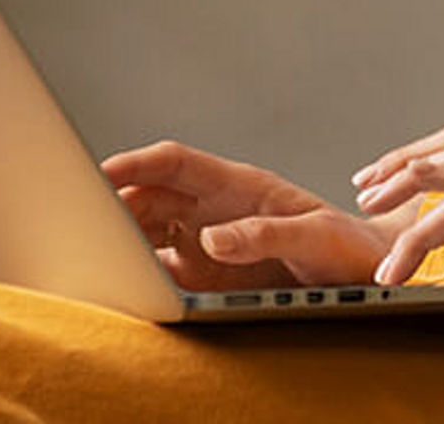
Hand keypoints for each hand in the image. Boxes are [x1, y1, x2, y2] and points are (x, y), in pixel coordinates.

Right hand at [101, 140, 396, 290]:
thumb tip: (212, 238)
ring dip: (120, 235)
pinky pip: (160, 266)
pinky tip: (120, 281)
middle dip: (114, 200)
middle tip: (80, 217)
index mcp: (239, 185)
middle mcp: (215, 208)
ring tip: (91, 248)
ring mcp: (207, 239)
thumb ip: (265, 234)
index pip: (176, 163)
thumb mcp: (315, 238)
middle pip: (151, 195)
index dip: (136, 164)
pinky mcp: (206, 273)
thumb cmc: (346, 246)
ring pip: (148, 228)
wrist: (363, 275)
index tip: (102, 171)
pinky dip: (137, 271)